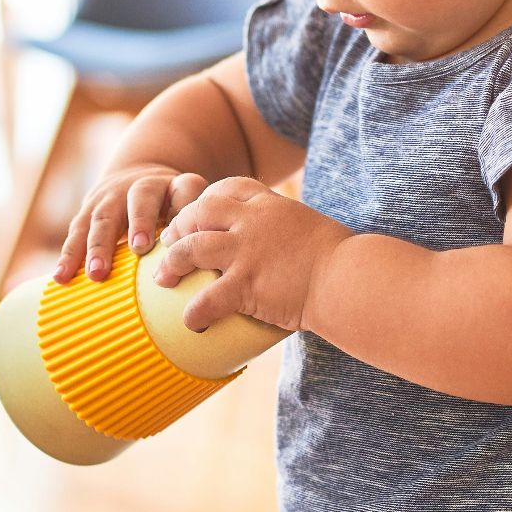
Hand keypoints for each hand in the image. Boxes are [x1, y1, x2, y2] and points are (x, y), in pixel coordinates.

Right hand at [53, 164, 209, 283]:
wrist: (135, 178)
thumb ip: (195, 227)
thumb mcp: (187, 207)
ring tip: (97, 274)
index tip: (181, 229)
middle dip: (138, 222)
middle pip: (139, 199)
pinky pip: (76, 232)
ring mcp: (109, 196)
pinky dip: (68, 255)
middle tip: (139, 248)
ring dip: (98, 246)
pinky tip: (61, 277)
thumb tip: (206, 265)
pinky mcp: (87, 211)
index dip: (183, 204)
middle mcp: (138, 186)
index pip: (184, 188)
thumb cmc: (170, 207)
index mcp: (172, 185)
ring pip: (103, 217)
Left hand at [151, 177, 353, 333]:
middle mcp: (252, 221)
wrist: (349, 279)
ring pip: (191, 248)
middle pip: (199, 212)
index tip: (197, 213)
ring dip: (172, 263)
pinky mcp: (246, 284)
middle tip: (169, 245)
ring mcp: (246, 251)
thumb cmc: (341, 259)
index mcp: (270, 204)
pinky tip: (191, 323)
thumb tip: (286, 243)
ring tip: (162, 279)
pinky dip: (195, 312)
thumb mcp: (311, 227)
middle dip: (179, 227)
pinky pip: (207, 298)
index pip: (226, 188)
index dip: (205, 199)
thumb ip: (288, 228)